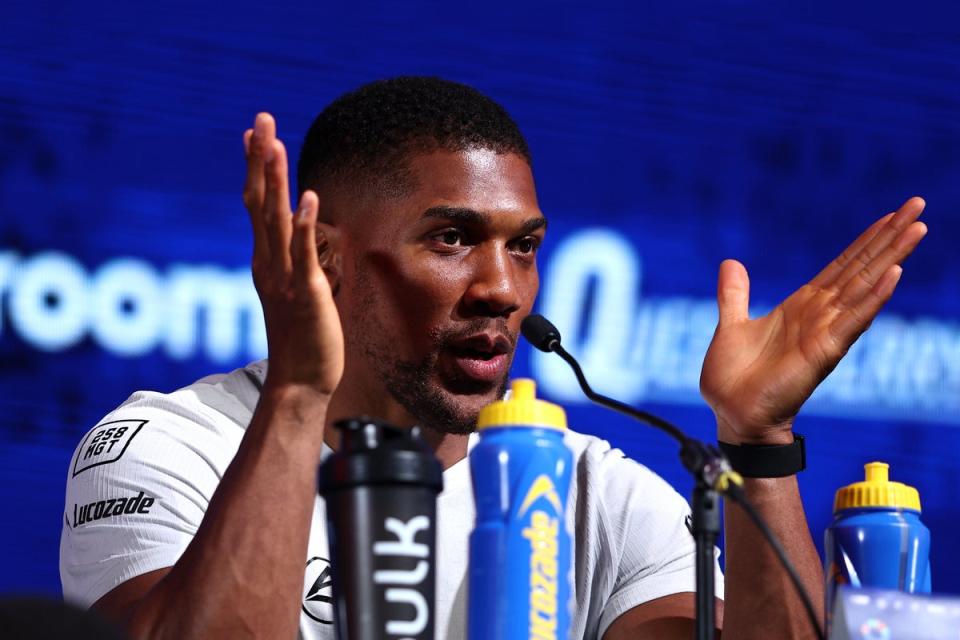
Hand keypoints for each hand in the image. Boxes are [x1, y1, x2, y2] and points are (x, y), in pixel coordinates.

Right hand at [242, 113, 343, 396]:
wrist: (299, 384)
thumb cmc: (304, 341)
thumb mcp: (302, 293)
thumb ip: (305, 263)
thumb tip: (314, 242)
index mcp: (266, 263)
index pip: (257, 206)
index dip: (257, 170)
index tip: (255, 136)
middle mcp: (268, 265)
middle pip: (259, 202)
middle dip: (260, 159)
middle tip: (261, 119)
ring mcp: (284, 278)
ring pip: (275, 220)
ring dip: (275, 179)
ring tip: (275, 142)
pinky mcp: (306, 294)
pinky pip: (303, 253)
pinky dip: (303, 223)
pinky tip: (308, 195)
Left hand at [700, 197, 926, 443]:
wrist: (732, 415)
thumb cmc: (734, 379)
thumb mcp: (731, 324)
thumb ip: (735, 294)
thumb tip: (731, 262)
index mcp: (800, 307)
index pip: (840, 266)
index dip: (865, 240)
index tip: (890, 214)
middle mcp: (819, 315)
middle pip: (861, 267)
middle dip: (889, 237)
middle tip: (917, 205)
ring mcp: (825, 332)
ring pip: (864, 286)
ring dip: (891, 256)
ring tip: (917, 228)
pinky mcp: (824, 351)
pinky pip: (853, 320)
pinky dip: (873, 297)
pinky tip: (894, 272)